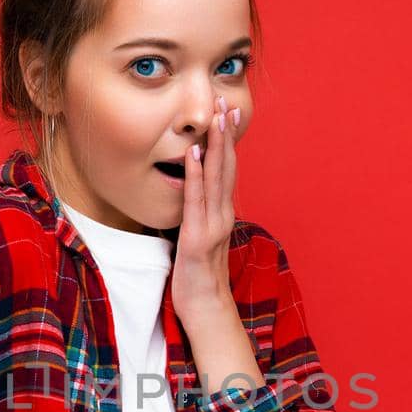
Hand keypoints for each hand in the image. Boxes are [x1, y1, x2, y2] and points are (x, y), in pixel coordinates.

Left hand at [171, 94, 241, 327]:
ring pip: (216, 178)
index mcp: (222, 214)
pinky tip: (193, 155)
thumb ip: (196, 215)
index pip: (227, 170)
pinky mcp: (198, 239)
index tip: (227, 113)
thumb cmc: (198, 276)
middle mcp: (223, 215)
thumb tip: (184, 195)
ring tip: (215, 118)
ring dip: (215, 146)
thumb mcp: (198, 238)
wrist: (207, 310)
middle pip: (226, 167)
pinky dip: (195, 176)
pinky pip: (195, 201)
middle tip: (224, 102)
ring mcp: (213, 226)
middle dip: (225, 134)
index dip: (227, 141)